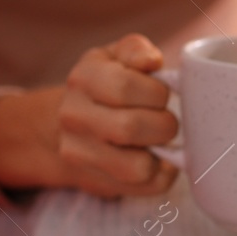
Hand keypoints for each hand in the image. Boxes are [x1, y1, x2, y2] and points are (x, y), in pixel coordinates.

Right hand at [0, 34, 179, 196]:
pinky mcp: (97, 181)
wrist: (70, 125)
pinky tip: (154, 156)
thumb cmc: (107, 85)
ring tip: (159, 139)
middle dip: (164, 124)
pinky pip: (147, 185)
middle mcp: (74, 117)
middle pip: (130, 128)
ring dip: (162, 152)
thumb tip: (150, 61)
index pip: (126, 87)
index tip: (161, 95)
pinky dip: (162, 172)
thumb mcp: (116, 57)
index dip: (157, 93)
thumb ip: (135, 50)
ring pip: (138, 167)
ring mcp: (80, 153)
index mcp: (83, 78)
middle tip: (166, 120)